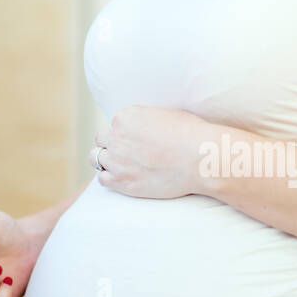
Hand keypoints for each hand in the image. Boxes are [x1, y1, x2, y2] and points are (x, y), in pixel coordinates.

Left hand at [91, 106, 217, 198]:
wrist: (200, 159)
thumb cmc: (191, 134)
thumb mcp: (165, 115)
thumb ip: (144, 120)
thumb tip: (139, 125)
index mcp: (125, 117)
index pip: (114, 125)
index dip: (124, 133)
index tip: (136, 141)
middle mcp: (116, 137)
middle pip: (101, 140)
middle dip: (112, 145)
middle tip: (127, 153)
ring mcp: (116, 160)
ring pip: (97, 158)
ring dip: (108, 161)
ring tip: (123, 165)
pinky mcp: (120, 182)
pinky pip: (102, 178)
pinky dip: (109, 178)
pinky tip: (121, 177)